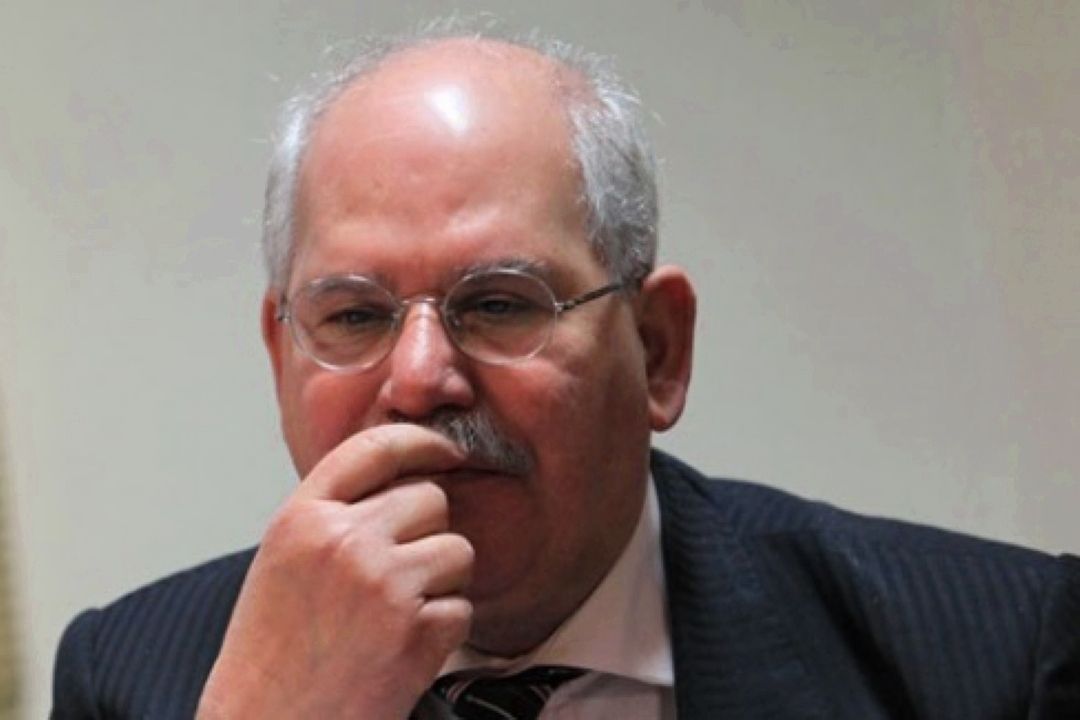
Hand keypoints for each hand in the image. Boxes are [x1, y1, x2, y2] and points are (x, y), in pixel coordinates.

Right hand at [196, 424, 474, 718]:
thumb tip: (405, 480)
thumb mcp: (283, 564)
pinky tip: (401, 652)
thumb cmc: (272, 657)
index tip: (448, 449)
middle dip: (427, 533)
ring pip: (457, 550)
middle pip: (430, 499)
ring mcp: (384, 585)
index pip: (376, 447)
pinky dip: (443, 631)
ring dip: (441, 583)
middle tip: (397, 578)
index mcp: (301, 519)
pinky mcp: (417, 632)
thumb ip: (334, 515)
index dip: (422, 442)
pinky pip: (463, 607)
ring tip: (395, 619)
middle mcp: (343, 541)